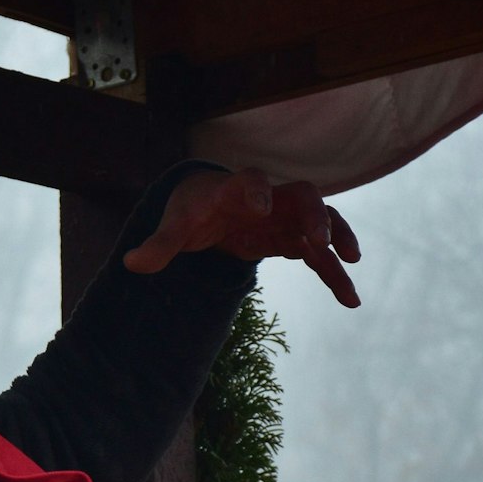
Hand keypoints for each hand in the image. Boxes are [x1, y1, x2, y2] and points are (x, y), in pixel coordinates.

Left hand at [123, 167, 361, 307]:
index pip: (250, 181)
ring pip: (323, 220)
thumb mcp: (175, 225)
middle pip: (303, 194)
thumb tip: (131, 264)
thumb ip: (159, 244)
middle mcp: (270, 198)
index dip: (256, 190)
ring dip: (339, 239)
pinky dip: (335, 274)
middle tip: (320, 240)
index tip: (260, 206)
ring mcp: (286, 217)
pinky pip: (321, 255)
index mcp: (236, 189)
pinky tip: (350, 300)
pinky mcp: (293, 238)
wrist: (209, 205)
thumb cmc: (192, 209)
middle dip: (314, 215)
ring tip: (352, 263)